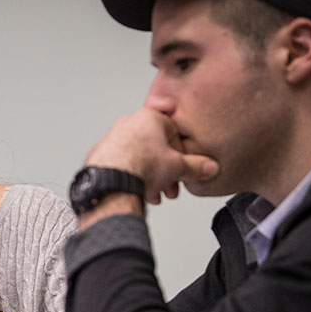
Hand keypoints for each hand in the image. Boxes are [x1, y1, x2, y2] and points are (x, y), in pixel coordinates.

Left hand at [85, 107, 217, 204]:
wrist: (110, 183)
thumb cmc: (140, 168)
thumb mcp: (177, 167)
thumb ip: (196, 166)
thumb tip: (209, 167)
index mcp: (149, 117)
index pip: (175, 133)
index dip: (183, 156)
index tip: (185, 170)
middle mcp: (128, 123)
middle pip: (156, 148)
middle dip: (166, 171)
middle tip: (171, 188)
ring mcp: (112, 137)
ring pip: (140, 157)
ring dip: (151, 177)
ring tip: (155, 194)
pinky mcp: (100, 153)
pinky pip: (123, 163)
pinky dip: (133, 176)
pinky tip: (139, 191)